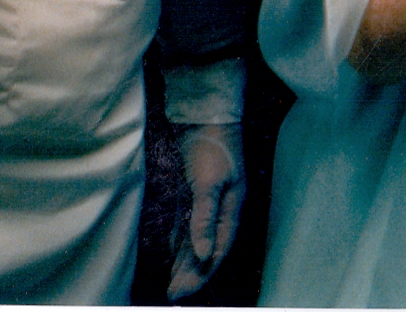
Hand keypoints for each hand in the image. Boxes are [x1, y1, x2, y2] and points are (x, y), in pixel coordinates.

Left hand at [167, 122, 243, 299]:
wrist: (207, 111)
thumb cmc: (212, 145)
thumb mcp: (209, 182)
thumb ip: (205, 218)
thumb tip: (203, 253)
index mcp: (233, 205)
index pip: (219, 247)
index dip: (203, 271)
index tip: (183, 291)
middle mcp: (223, 205)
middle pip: (208, 245)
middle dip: (193, 271)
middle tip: (173, 294)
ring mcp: (209, 197)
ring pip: (197, 236)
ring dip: (185, 259)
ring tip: (172, 281)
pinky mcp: (194, 189)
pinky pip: (188, 223)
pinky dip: (181, 240)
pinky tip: (173, 251)